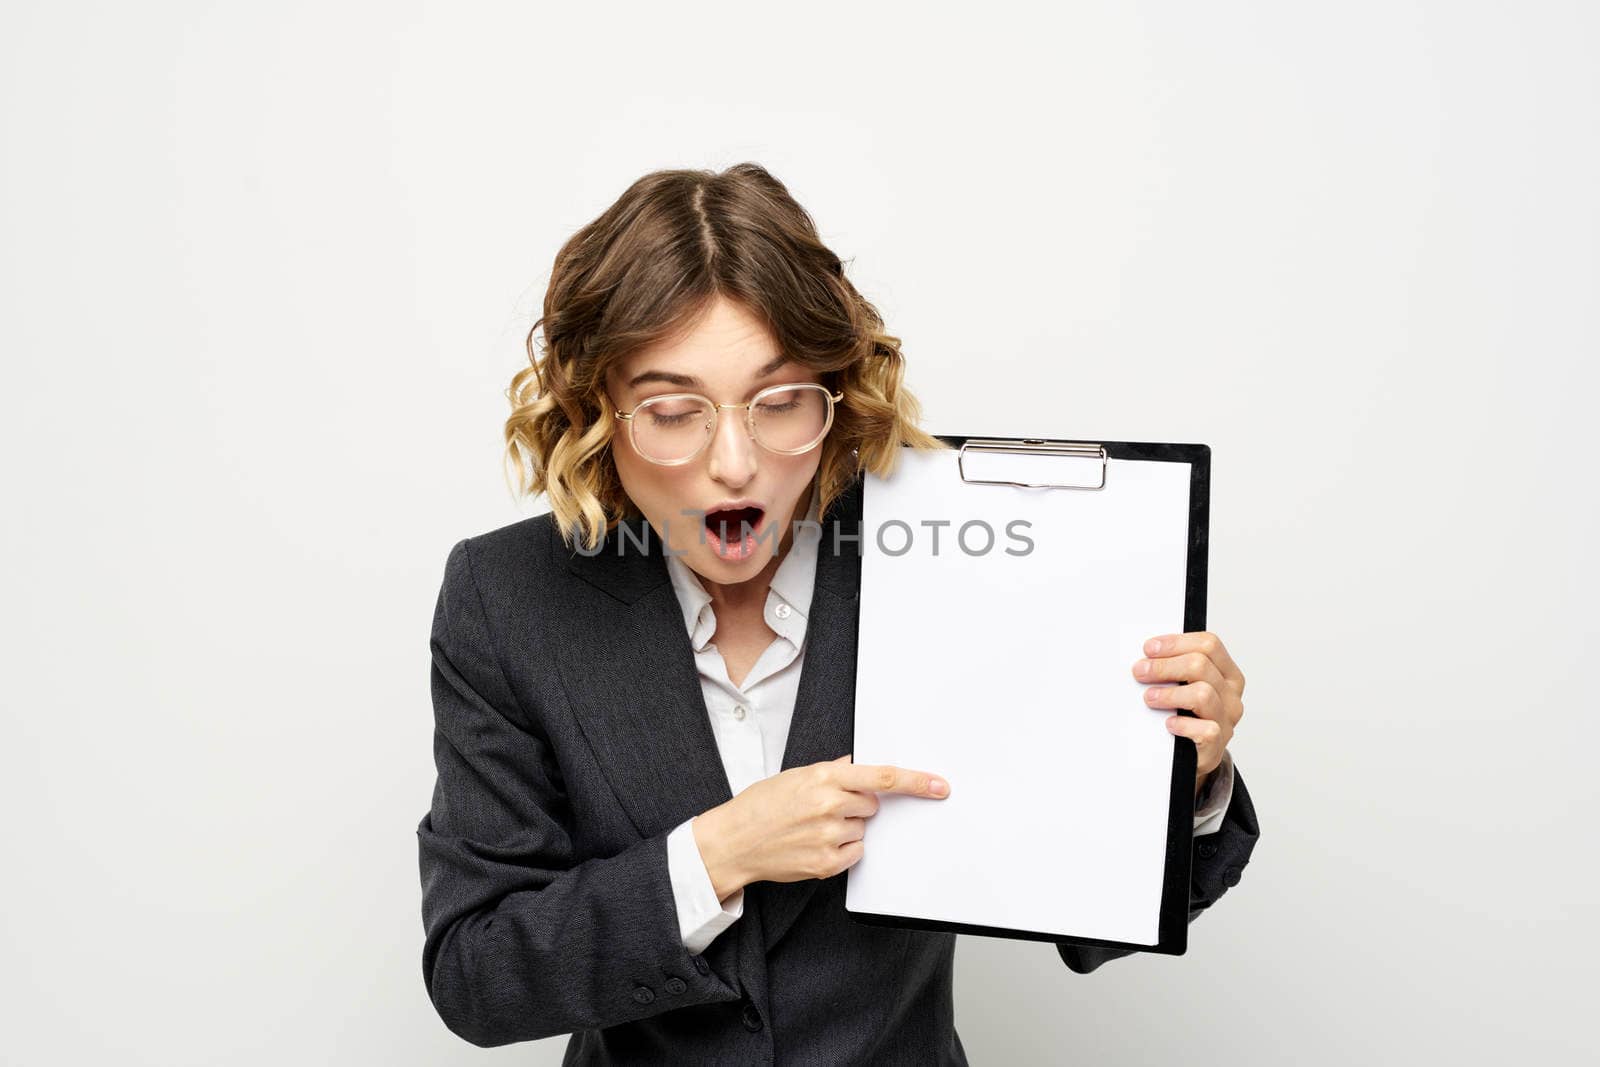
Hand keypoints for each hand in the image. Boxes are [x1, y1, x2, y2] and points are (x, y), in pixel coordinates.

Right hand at [693, 754, 949, 898]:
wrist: (734, 841)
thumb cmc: (761, 806)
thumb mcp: (795, 775)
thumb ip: (832, 771)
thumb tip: (859, 765)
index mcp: (824, 778)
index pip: (882, 777)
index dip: (916, 782)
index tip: (939, 785)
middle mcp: (830, 806)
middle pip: (872, 805)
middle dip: (857, 805)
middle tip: (825, 808)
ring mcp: (830, 837)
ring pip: (863, 830)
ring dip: (846, 828)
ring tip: (812, 828)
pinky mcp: (828, 864)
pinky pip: (855, 853)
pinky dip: (842, 849)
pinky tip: (814, 844)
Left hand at [1132, 631, 1246, 802]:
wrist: (1191, 755)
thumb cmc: (1185, 714)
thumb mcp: (1184, 686)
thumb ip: (1174, 668)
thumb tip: (1145, 656)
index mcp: (1226, 674)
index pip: (1209, 645)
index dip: (1176, 643)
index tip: (1149, 648)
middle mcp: (1231, 694)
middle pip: (1200, 665)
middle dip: (1164, 666)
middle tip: (1140, 672)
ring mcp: (1226, 720)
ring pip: (1202, 694)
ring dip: (1169, 694)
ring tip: (1150, 698)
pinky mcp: (1217, 745)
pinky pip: (1205, 729)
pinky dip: (1183, 724)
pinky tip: (1168, 723)